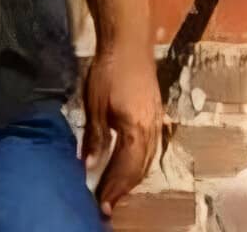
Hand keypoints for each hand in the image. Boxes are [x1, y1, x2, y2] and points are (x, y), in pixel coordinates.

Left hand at [81, 40, 162, 219]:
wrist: (128, 43)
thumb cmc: (109, 71)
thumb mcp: (95, 104)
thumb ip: (95, 137)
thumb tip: (88, 165)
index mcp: (137, 131)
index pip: (125, 170)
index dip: (113, 188)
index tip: (100, 204)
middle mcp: (152, 131)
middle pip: (139, 169)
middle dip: (123, 188)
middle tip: (107, 202)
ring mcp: (157, 122)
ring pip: (147, 159)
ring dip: (132, 177)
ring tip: (116, 188)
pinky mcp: (156, 114)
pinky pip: (150, 147)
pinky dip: (139, 161)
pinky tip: (129, 162)